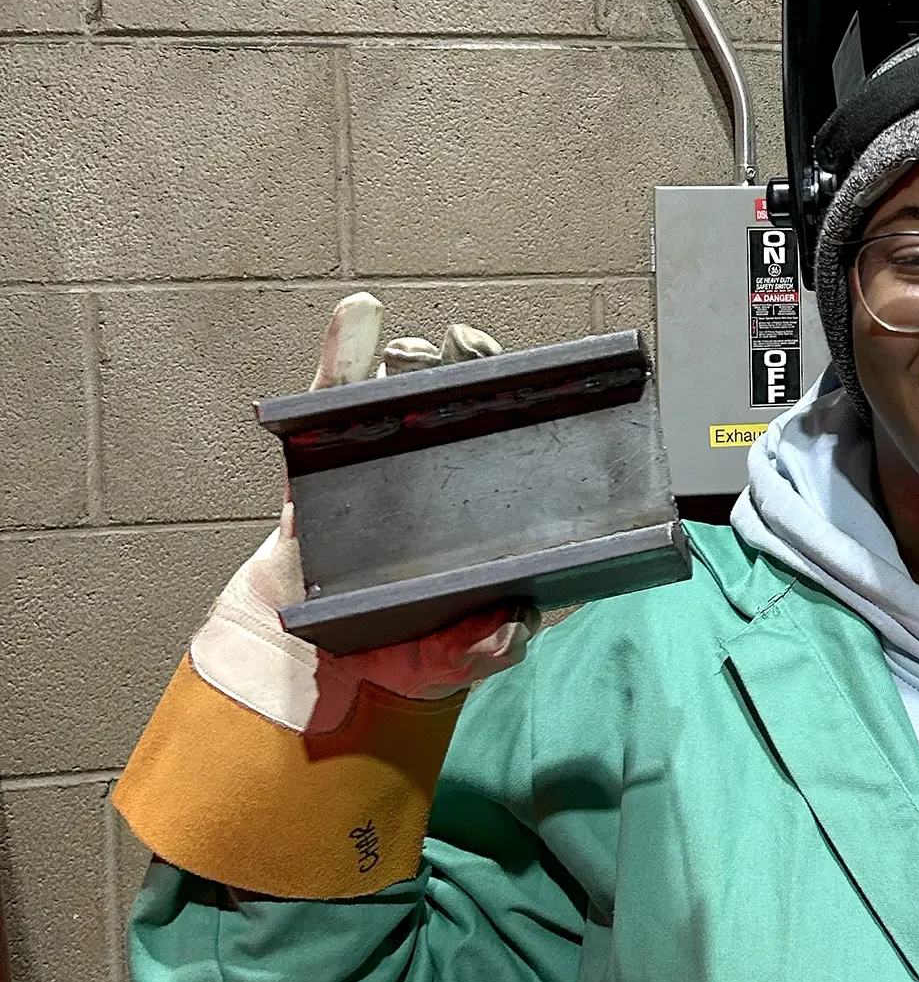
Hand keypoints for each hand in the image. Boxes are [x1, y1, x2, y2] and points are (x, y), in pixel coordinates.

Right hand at [188, 293, 538, 733]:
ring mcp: (382, 468)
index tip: (554, 393)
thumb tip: (513, 627)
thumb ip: (481, 651)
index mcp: (480, 519)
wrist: (302, 667)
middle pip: (465, 410)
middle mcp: (437, 483)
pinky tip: (357, 315)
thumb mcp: (448, 662)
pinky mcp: (322, 465)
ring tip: (422, 343)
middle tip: (478, 351)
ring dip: (416, 357)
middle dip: (477, 370)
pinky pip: (334, 400)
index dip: (538, 420)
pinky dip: (344, 352)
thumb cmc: (393, 654)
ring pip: (404, 395)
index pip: (520, 457)